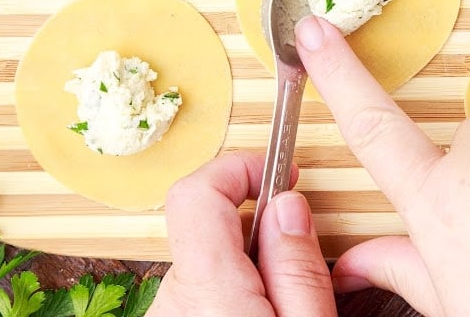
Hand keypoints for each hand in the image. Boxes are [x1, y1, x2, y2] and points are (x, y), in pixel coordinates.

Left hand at [148, 151, 336, 316]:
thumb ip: (298, 271)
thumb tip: (288, 207)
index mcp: (208, 290)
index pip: (198, 191)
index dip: (240, 168)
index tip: (280, 176)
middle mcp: (174, 300)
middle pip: (211, 230)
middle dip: (259, 234)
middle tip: (301, 265)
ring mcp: (168, 315)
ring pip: (209, 265)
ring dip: (249, 272)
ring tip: (286, 307)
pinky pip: (201, 295)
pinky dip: (233, 298)